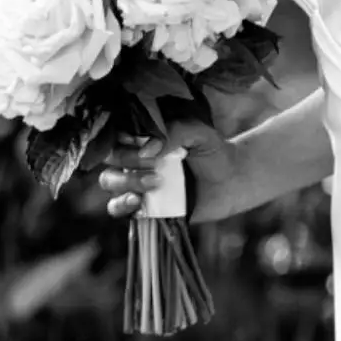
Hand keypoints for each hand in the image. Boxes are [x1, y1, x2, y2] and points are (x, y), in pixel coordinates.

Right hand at [93, 118, 238, 223]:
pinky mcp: (141, 207)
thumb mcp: (199, 132)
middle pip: (110, 158)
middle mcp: (135, 159)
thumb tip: (146, 150)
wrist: (232, 182)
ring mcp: (136, 183)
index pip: (117, 134)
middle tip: (156, 165)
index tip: (142, 144)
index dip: (123, 139)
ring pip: (109, 181)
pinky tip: (138, 202)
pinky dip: (121, 205)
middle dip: (128, 161)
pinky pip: (116, 208)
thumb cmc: (214, 152)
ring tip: (155, 183)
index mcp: (145, 138)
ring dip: (125, 182)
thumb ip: (174, 132)